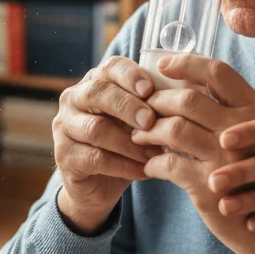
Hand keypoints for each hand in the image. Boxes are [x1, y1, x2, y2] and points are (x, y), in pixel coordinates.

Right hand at [53, 56, 159, 232]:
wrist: (97, 185)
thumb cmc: (123, 145)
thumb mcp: (137, 121)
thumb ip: (153, 105)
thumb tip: (190, 91)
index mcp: (94, 82)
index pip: (109, 68)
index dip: (130, 75)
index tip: (150, 89)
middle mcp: (73, 100)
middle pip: (98, 93)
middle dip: (128, 106)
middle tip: (151, 121)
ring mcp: (64, 128)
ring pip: (96, 129)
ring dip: (129, 142)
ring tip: (154, 152)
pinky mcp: (64, 156)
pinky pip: (96, 158)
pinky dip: (124, 165)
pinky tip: (144, 170)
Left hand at [129, 54, 254, 253]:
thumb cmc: (254, 175)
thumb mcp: (252, 137)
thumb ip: (225, 113)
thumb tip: (179, 86)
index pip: (218, 72)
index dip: (186, 63)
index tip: (162, 64)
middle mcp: (245, 129)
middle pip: (188, 99)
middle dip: (157, 101)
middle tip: (142, 107)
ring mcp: (227, 158)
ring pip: (173, 129)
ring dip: (149, 131)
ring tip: (139, 135)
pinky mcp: (209, 186)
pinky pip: (167, 165)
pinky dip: (152, 163)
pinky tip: (150, 166)